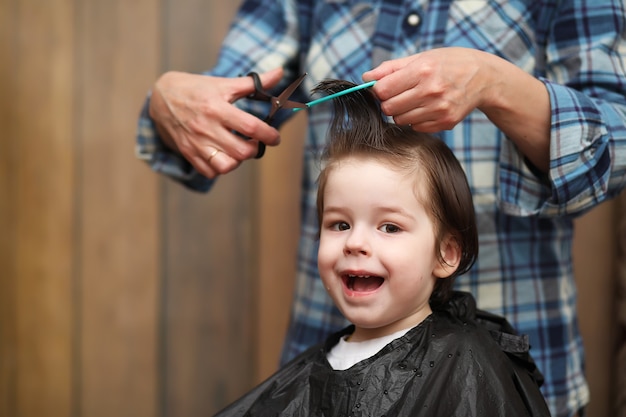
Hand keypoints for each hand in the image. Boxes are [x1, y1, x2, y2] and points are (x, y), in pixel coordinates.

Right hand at [149, 67, 283, 177]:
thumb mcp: (223, 83)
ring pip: (226, 166)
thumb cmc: (197, 89)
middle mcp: (206, 128)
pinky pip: (210, 172)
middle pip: (241, 151)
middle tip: (255, 142)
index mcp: (217, 108)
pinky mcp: (188, 153)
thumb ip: (253, 83)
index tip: (274, 137)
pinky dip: (221, 168)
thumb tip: (280, 72)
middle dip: (255, 149)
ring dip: (238, 161)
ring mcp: (196, 143)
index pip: (250, 127)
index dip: (268, 135)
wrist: (161, 96)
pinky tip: (224, 156)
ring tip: (239, 150)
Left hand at [363, 47, 549, 171]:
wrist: (484, 77)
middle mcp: (431, 91)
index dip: (378, 90)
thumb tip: (366, 77)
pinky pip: (416, 127)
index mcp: (422, 71)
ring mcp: (439, 109)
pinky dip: (416, 120)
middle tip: (400, 95)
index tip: (384, 88)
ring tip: (415, 100)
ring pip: (400, 120)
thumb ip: (390, 68)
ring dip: (402, 112)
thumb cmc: (449, 64)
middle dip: (389, 102)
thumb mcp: (421, 57)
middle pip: (388, 108)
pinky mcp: (445, 123)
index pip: (382, 90)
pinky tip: (427, 108)